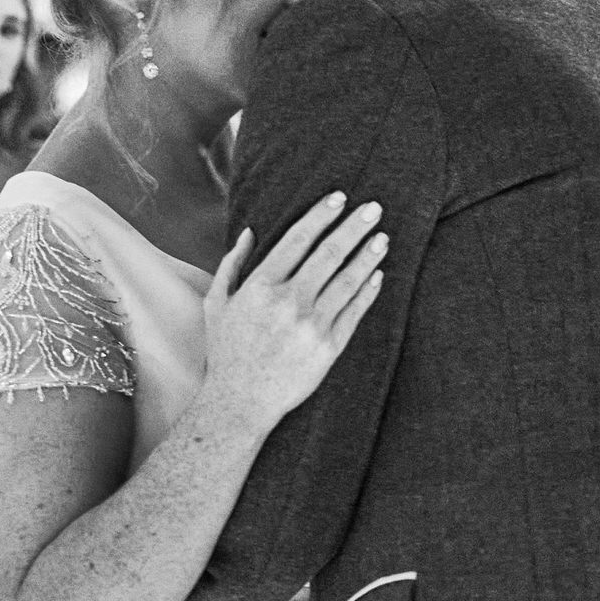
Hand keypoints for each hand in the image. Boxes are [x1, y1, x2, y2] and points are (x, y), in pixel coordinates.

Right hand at [202, 194, 387, 424]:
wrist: (240, 403)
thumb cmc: (227, 351)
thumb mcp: (217, 304)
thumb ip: (232, 265)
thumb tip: (251, 231)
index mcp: (260, 286)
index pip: (298, 239)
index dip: (321, 215)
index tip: (339, 198)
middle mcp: (288, 302)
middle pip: (329, 253)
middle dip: (354, 226)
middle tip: (374, 207)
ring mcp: (311, 325)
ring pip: (348, 280)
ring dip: (368, 255)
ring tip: (382, 237)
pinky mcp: (329, 348)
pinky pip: (354, 312)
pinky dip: (368, 290)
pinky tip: (378, 274)